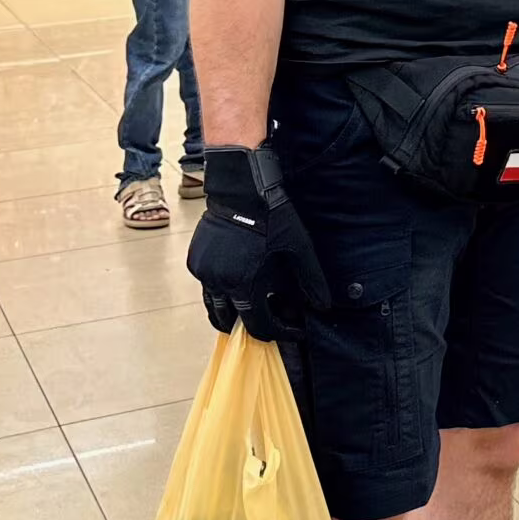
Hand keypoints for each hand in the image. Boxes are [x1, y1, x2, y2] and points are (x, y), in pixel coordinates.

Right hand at [186, 144, 330, 339]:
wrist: (242, 187)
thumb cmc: (273, 216)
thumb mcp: (298, 248)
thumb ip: (310, 280)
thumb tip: (323, 306)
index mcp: (243, 284)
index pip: (258, 325)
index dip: (278, 332)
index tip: (292, 330)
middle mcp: (218, 282)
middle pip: (228, 320)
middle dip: (248, 326)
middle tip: (267, 322)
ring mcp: (203, 271)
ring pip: (213, 305)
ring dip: (229, 312)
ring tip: (249, 308)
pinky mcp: (195, 258)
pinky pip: (206, 285)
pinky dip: (220, 291)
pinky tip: (236, 283)